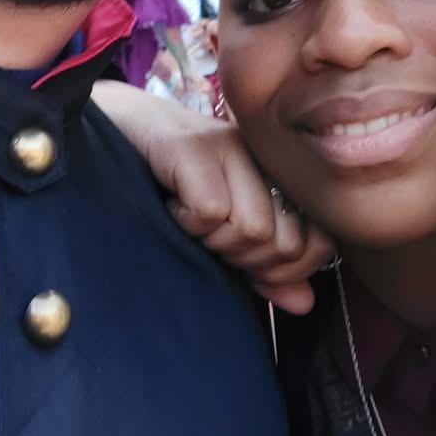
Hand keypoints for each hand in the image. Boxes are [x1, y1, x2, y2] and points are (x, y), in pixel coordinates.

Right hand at [92, 81, 332, 314]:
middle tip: (208, 237)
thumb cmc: (177, 190)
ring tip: (188, 217)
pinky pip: (210, 212)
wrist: (118, 131)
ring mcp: (234, 148)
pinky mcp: (195, 146)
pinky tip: (171, 203)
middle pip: (284, 243)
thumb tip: (304, 303)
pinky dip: (185, 222)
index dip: (281, 271)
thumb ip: (266, 271)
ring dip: (211, 240)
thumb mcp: (227, 238)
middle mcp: (268, 160)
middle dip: (243, 259)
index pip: (317, 245)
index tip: (241, 262)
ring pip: (252, 229)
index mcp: (284, 180)